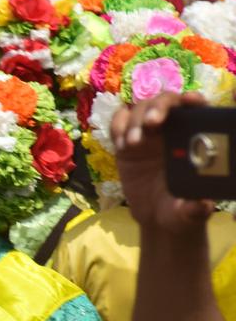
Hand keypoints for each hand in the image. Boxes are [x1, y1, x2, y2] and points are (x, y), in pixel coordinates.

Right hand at [112, 91, 211, 232]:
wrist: (156, 220)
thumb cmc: (181, 213)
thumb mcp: (190, 214)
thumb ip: (195, 209)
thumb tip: (202, 203)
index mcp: (194, 140)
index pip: (196, 110)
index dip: (192, 100)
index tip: (189, 101)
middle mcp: (172, 131)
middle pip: (165, 102)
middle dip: (157, 107)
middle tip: (151, 123)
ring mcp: (148, 136)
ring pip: (140, 109)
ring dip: (134, 120)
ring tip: (132, 143)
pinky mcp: (126, 144)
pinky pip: (118, 123)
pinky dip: (117, 126)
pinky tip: (121, 145)